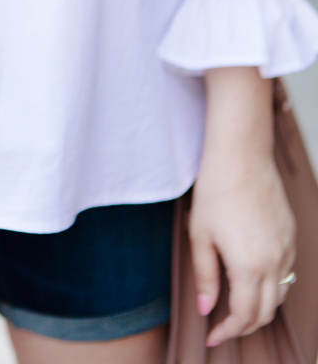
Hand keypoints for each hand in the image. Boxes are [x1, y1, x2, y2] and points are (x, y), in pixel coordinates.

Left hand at [190, 70, 295, 346]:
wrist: (241, 155)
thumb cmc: (215, 191)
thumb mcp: (200, 235)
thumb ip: (205, 276)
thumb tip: (206, 307)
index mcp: (249, 266)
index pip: (244, 316)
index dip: (228, 331)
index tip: (213, 336)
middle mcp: (274, 261)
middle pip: (267, 311)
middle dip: (245, 325)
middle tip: (224, 326)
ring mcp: (286, 248)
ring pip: (281, 293)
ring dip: (262, 306)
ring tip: (238, 306)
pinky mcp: (290, 234)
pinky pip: (286, 270)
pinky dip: (272, 284)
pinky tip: (254, 278)